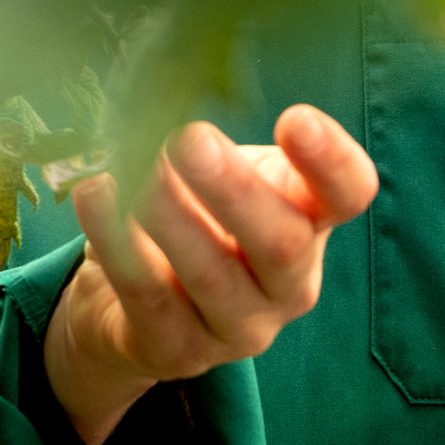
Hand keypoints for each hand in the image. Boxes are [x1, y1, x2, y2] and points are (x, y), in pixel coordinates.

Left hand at [43, 105, 378, 444]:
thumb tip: (169, 91)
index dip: (331, 160)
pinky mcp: (179, 352)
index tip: (294, 118)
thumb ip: (217, 143)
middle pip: (283, 244)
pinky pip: (148, 297)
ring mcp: (239, 328)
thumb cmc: (193, 217)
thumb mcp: (221, 174)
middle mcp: (289, 284)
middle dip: (234, 191)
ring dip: (170, 215)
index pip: (350, 194)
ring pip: (212, 275)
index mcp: (312, 223)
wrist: (128, 303)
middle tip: (188, 140)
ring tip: (132, 169)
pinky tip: (94, 195)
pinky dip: (118, 243)